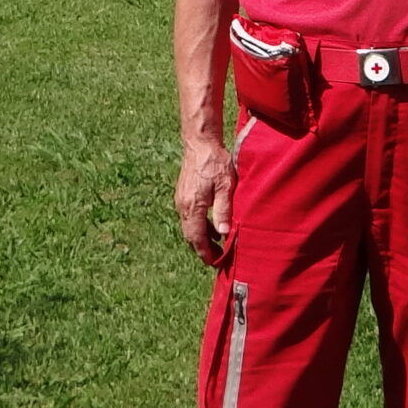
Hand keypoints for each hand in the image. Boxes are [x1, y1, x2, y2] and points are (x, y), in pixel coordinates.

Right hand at [176, 138, 234, 263]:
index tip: (214, 263)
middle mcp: (183, 206)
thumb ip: (223, 210)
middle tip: (216, 258)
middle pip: (190, 235)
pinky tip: (212, 226)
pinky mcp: (183, 194)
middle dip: (202, 248)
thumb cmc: (215, 163)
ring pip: (189, 226)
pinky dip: (199, 225)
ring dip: (201, 237)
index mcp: (193, 206)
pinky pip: (189, 216)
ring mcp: (181, 200)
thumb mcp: (225, 186)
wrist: (200, 144)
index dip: (205, 252)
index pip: (196, 237)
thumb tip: (223, 233)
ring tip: (217, 244)